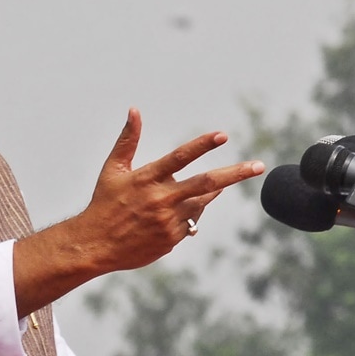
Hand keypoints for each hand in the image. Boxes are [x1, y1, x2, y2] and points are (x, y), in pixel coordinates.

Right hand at [73, 108, 264, 271]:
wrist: (95, 245)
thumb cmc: (104, 202)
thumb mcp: (114, 169)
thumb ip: (128, 139)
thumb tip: (135, 109)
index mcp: (147, 178)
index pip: (180, 158)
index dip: (202, 145)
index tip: (222, 135)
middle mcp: (161, 199)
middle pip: (206, 183)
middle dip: (235, 174)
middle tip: (259, 166)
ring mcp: (169, 221)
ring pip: (200, 204)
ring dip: (203, 196)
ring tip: (178, 197)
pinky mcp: (172, 239)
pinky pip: (190, 223)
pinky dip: (186, 215)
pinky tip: (165, 217)